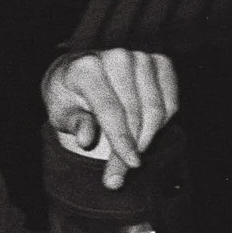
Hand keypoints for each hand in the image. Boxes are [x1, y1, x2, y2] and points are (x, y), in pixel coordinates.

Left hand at [43, 49, 177, 188]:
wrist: (79, 73)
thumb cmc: (68, 98)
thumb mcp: (61, 113)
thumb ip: (75, 124)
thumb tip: (85, 139)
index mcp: (86, 67)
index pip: (110, 109)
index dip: (121, 139)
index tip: (131, 164)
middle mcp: (116, 57)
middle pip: (134, 113)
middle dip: (132, 148)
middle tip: (120, 175)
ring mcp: (141, 57)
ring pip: (156, 110)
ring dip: (147, 139)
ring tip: (130, 157)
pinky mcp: (160, 62)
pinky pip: (170, 103)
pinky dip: (161, 124)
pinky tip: (143, 132)